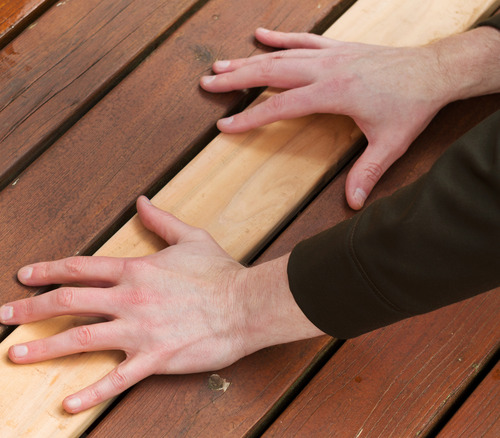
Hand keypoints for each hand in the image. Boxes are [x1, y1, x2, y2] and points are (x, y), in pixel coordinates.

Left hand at [0, 197, 322, 412]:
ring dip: (44, 348)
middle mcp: (128, 299)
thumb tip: (142, 200)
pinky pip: (116, 379)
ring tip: (14, 356)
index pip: (79, 267)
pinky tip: (67, 404)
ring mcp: (139, 331)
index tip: (23, 276)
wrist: (247, 305)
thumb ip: (161, 221)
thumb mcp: (190, 238)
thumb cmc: (220, 273)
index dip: (47, 270)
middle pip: (68, 301)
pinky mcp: (154, 359)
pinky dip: (91, 393)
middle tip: (2, 315)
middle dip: (30, 309)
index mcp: (134, 270)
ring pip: (81, 338)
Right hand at [200, 28, 452, 208]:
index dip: (250, 118)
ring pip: (281, 55)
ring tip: (220, 65)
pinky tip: (259, 34)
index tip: (225, 126)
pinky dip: (279, 37)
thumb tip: (353, 203)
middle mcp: (326, 69)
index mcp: (333, 93)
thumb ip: (368, 172)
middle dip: (236, 79)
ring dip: (248, 59)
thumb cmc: (413, 106)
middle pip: (270, 73)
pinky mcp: (338, 48)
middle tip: (207, 83)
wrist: (436, 70)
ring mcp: (331, 55)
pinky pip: (303, 39)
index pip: (280, 107)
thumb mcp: (391, 143)